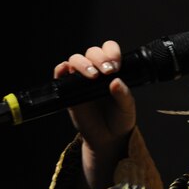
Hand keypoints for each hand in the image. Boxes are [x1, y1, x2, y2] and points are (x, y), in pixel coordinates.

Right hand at [55, 41, 135, 188]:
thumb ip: (123, 94)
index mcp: (112, 69)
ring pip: (76, 59)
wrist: (108, 139)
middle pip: (92, 52)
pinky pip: (61, 75)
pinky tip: (65, 70)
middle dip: (99, 58)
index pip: (109, 49)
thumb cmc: (120, 119)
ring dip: (83, 64)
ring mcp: (81, 80)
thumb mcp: (127, 107)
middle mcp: (96, 71)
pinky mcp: (69, 91)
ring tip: (93, 76)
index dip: (112, 52)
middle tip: (107, 72)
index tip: (117, 66)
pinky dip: (61, 69)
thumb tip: (115, 81)